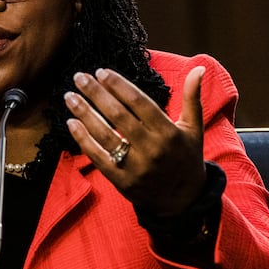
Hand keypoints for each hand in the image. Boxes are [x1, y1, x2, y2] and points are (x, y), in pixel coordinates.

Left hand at [64, 67, 206, 215]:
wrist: (183, 200)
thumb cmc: (186, 157)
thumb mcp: (193, 128)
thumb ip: (192, 98)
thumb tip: (198, 68)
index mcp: (169, 133)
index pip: (140, 103)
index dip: (119, 86)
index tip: (101, 71)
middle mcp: (152, 149)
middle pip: (119, 116)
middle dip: (97, 94)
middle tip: (80, 77)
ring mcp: (135, 167)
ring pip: (105, 135)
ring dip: (84, 113)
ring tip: (70, 96)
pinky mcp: (121, 180)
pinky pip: (98, 157)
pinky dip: (83, 139)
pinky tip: (71, 122)